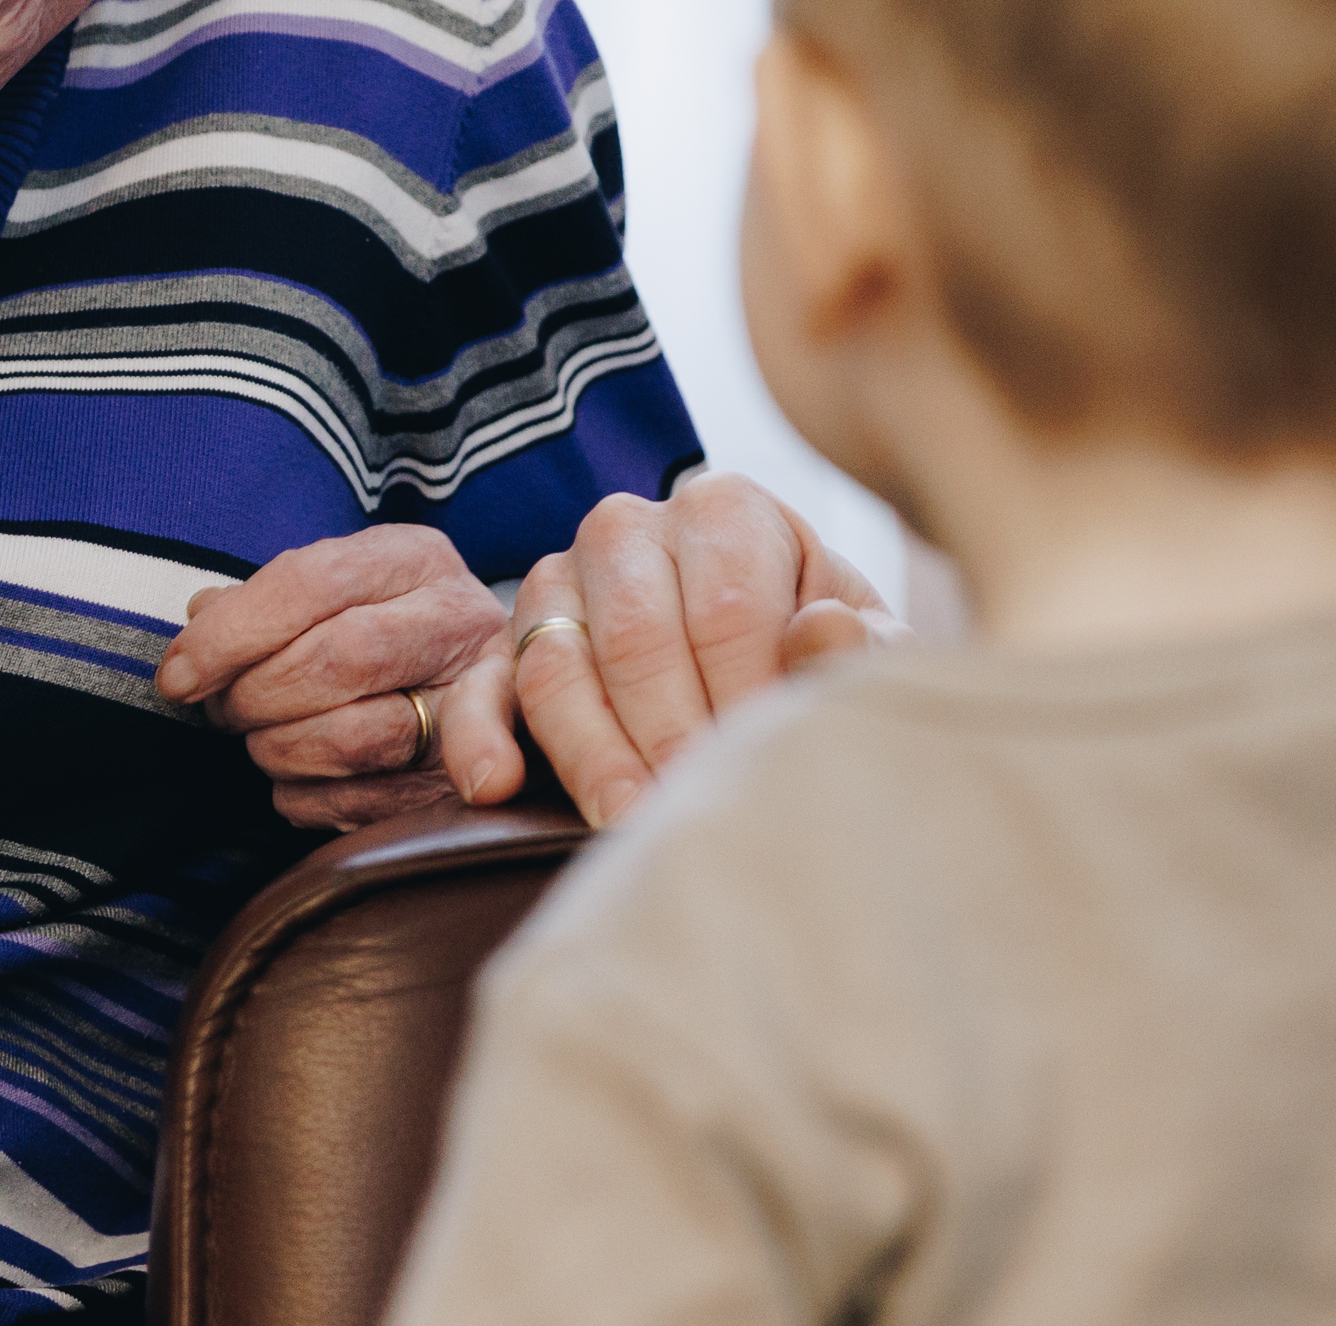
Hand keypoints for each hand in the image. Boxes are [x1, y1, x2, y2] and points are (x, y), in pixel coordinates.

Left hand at [153, 526, 519, 833]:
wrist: (483, 694)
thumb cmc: (381, 633)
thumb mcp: (335, 592)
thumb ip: (267, 599)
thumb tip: (200, 615)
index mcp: (416, 558)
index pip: (312, 582)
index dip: (230, 635)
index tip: (176, 678)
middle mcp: (459, 622)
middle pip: (338, 658)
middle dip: (254, 696)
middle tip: (219, 711)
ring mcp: (474, 707)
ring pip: (350, 739)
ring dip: (277, 750)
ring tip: (260, 739)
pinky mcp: (462, 784)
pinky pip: (356, 804)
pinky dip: (303, 797)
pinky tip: (299, 776)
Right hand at [481, 474, 892, 828]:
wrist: (754, 656)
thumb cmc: (812, 652)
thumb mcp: (859, 643)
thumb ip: (858, 643)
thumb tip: (820, 632)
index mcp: (724, 511)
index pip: (725, 608)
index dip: (746, 697)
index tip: (763, 768)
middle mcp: (630, 529)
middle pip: (638, 638)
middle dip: (670, 737)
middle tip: (698, 810)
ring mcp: (559, 583)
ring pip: (558, 666)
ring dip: (591, 754)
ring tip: (628, 823)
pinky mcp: (506, 645)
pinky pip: (478, 686)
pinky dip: (477, 736)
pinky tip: (495, 786)